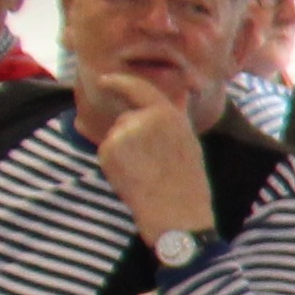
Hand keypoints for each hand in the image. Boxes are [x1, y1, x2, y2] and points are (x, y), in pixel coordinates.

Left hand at [81, 72, 212, 244]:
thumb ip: (177, 116)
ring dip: (124, 151)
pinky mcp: (108, 150)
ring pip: (116, 136)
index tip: (104, 81)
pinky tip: (133, 178)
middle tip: (151, 162)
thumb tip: (180, 93)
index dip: (118, 82)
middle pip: (126, 118)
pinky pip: (107, 152)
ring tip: (146, 172)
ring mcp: (124, 133)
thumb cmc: (188, 183)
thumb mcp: (189, 143)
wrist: (176, 213)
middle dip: (131, 135)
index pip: (138, 88)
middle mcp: (145, 118)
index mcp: (168, 114)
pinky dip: (115, 164)